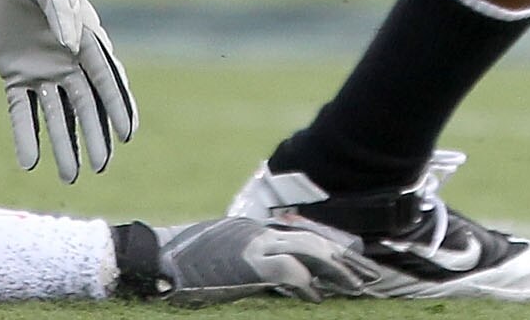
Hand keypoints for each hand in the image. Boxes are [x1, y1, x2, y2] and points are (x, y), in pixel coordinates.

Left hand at [0, 0, 136, 181]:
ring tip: (70, 177)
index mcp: (85, 37)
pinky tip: (29, 162)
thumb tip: (71, 44)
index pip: (106, 79)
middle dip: (95, 136)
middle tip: (101, 167)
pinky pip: (23, 110)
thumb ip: (61, 8)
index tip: (127, 134)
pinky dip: (26, 135)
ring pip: (58, 115)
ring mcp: (43, 69)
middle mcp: (68, 59)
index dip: (117, 106)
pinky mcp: (16, 74)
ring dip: (64, 144)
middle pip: (86, 105)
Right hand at [150, 217, 396, 300]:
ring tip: (357, 287)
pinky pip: (288, 272)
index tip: (357, 263)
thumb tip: (287, 280)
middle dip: (347, 259)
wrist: (158, 258)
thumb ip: (258, 263)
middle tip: (371, 276)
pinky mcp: (248, 263)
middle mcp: (262, 231)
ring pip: (311, 251)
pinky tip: (317, 299)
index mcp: (259, 229)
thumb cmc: (188, 264)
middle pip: (317, 241)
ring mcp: (256, 244)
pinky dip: (306, 286)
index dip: (336, 249)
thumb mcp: (229, 259)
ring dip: (337, 270)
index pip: (308, 235)